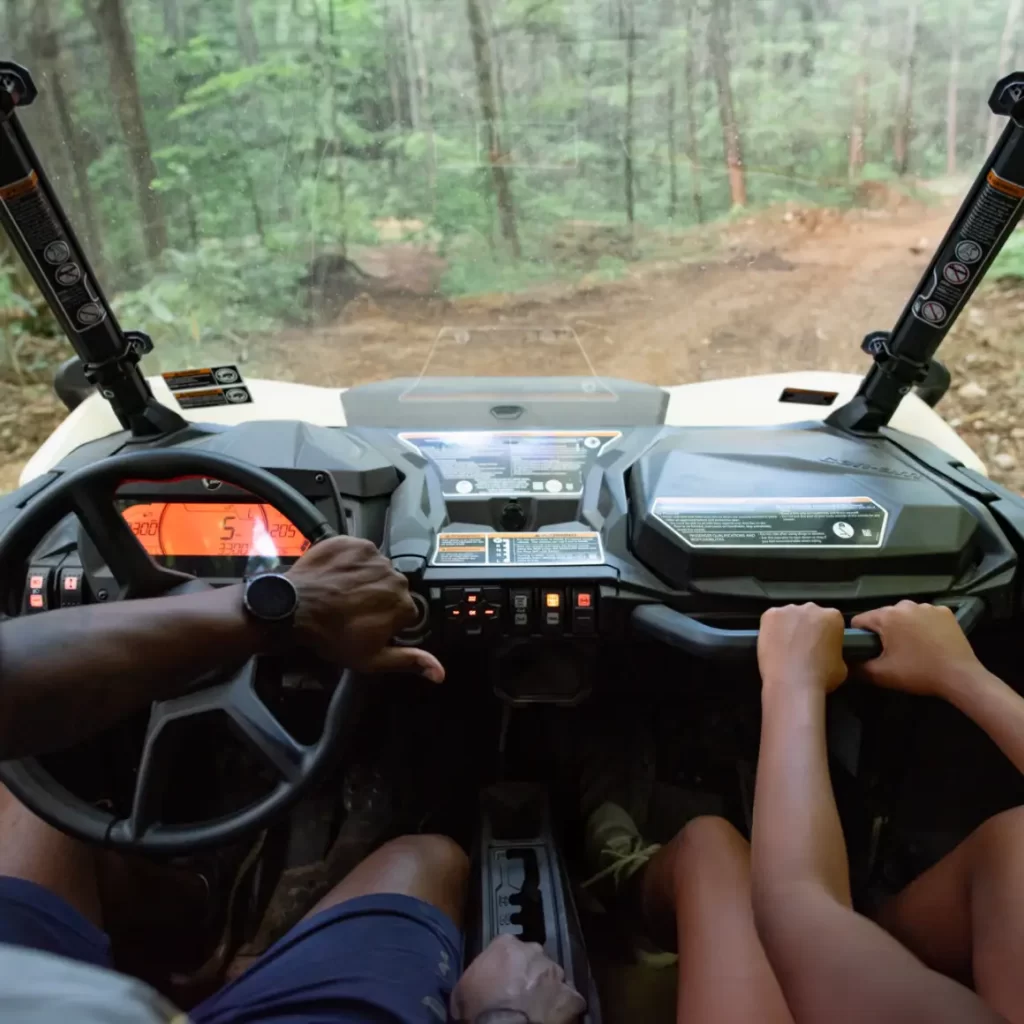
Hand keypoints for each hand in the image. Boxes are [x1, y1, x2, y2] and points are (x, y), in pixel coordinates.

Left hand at [286, 536, 443, 680]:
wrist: (295, 608)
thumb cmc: (331, 636)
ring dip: (365, 579)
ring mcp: (374, 557)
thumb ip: (410, 661)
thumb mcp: (372, 659)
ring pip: (377, 569)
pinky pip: (360, 552)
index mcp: (404, 605)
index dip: (388, 619)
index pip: (406, 610)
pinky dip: (351, 562)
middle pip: (392, 588)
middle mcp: (395, 577)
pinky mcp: (354, 544)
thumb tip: (439, 672)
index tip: (370, 624)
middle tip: (353, 609)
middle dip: (378, 597)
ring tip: (342, 592)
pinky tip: (337, 576)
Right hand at [451, 935, 585, 1023]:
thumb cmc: (479, 1009)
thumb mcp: (463, 990)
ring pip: (555, 977)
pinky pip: (572, 1000)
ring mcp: (555, 973)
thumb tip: (474, 989)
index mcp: (506, 944)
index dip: (507, 967)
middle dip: (530, 975)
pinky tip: (557, 1017)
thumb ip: (474, 979)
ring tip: (540, 1009)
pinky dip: (567, 1008)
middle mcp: (534, 952)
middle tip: (522, 995)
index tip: (503, 982)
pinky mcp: (570, 996)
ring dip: (549, 990)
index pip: (508, 949)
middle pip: (534, 960)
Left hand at [758, 603, 847, 694]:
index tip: (820, 644)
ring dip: (788, 627)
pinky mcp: (770, 615)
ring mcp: (788, 610)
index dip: (824, 633)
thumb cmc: (821, 677)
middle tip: (802, 646)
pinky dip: (771, 629)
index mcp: (833, 616)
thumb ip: (835, 651)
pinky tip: (772, 644)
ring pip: (789, 616)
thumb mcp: (842, 666)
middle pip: (808, 615)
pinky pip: (771, 619)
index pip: (829, 620)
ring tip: (785, 647)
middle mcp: (811, 607)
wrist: (793, 683)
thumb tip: (829, 654)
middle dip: (806, 627)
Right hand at [850, 601, 981, 696]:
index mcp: (887, 616)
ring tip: (913, 649)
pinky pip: (925, 616)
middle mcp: (905, 605)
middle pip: (884, 616)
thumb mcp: (881, 675)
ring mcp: (928, 606)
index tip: (868, 651)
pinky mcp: (945, 612)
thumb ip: (858, 668)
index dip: (859, 636)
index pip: (860, 620)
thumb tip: (846, 664)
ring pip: (905, 615)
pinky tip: (931, 642)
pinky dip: (924, 626)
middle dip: (884, 632)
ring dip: (904, 628)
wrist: (960, 676)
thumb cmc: (918, 673)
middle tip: (893, 654)